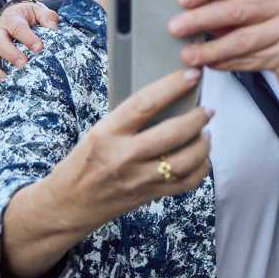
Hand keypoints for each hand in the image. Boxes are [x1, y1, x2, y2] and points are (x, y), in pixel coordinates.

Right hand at [0, 1, 59, 82]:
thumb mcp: (38, 11)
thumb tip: (53, 30)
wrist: (15, 16)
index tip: (39, 48)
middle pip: (0, 43)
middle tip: (24, 64)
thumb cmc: (29, 17)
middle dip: (11, 54)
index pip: (19, 28)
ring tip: (7, 81)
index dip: (28, 38)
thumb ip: (47, 17)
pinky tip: (3, 88)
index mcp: (12, 19)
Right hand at [54, 68, 212, 222]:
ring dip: (203, 144)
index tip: (192, 75)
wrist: (71, 202)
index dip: (172, 86)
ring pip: (184, 161)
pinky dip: (200, 168)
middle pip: (172, 134)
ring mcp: (138, 178)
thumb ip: (128, 119)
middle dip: (197, 118)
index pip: (145, 103)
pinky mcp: (149, 195)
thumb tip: (168, 98)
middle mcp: (124, 156)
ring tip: (206, 133)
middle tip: (207, 109)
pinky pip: (185, 183)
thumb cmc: (85, 160)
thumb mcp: (99, 132)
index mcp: (107, 133)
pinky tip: (201, 157)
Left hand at [171, 0, 278, 93]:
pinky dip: (227, 63)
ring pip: (242, 40)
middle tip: (175, 27)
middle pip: (237, 9)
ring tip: (188, 55)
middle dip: (201, 19)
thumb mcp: (268, 7)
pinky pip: (251, 60)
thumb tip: (194, 12)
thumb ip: (237, 6)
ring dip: (210, 49)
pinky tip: (211, 65)